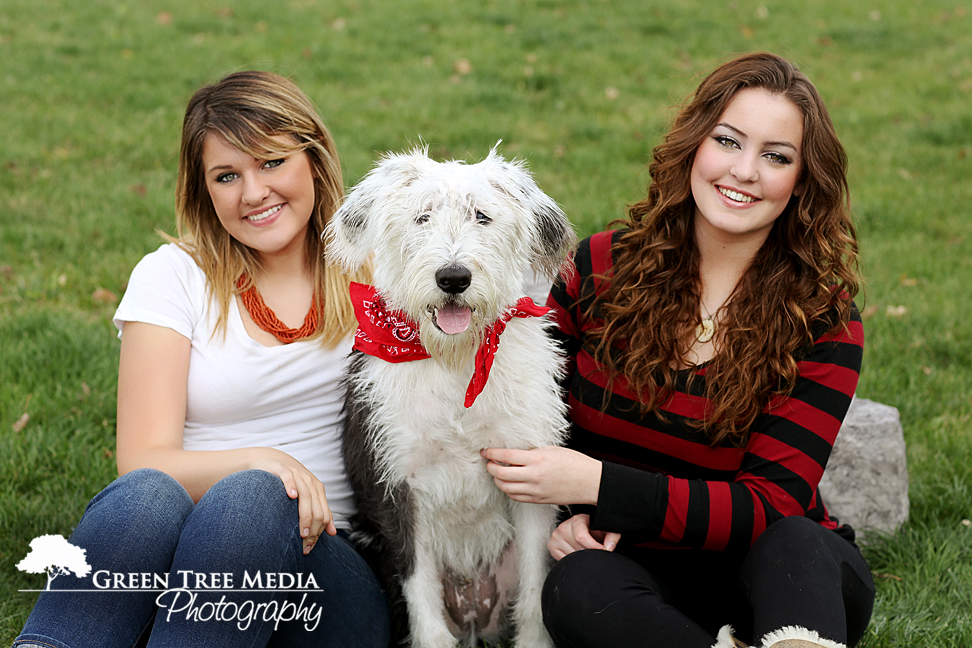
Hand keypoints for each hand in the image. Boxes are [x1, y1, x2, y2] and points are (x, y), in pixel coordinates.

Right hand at [249, 449, 335, 554]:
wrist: (274, 461)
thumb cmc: (291, 483)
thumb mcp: (309, 497)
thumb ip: (321, 513)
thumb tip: (332, 533)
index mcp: (318, 490)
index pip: (324, 515)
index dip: (319, 533)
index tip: (309, 547)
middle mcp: (310, 482)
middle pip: (317, 509)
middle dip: (313, 530)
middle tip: (304, 545)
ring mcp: (297, 475)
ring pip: (306, 497)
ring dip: (305, 517)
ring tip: (302, 533)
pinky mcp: (282, 469)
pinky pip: (289, 478)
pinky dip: (291, 487)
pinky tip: (291, 497)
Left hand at [481, 446, 600, 505]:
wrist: (590, 482)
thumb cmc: (575, 462)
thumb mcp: (552, 450)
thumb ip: (532, 452)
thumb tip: (516, 454)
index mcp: (537, 460)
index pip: (506, 456)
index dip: (492, 453)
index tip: (485, 451)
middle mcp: (533, 476)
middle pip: (501, 474)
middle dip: (490, 467)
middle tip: (489, 462)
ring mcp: (535, 490)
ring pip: (505, 488)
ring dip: (497, 480)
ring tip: (498, 472)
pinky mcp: (538, 500)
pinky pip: (516, 497)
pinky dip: (508, 490)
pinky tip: (509, 483)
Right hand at [548, 514, 620, 560]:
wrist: (583, 527)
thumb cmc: (594, 529)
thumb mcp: (605, 529)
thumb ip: (612, 536)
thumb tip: (609, 547)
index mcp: (576, 520)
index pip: (581, 537)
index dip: (594, 547)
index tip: (604, 552)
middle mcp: (563, 528)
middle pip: (577, 549)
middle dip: (589, 554)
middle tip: (595, 553)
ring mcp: (556, 537)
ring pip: (570, 556)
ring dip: (581, 559)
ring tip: (586, 552)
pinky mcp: (552, 546)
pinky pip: (563, 559)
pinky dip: (572, 561)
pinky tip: (578, 554)